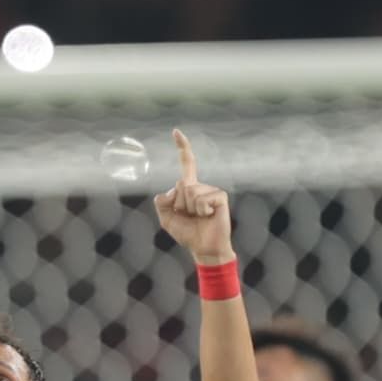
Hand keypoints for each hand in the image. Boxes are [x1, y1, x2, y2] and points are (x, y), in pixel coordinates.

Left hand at [152, 129, 234, 265]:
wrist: (204, 249)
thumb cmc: (188, 234)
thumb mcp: (166, 219)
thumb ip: (162, 202)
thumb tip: (174, 189)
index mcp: (189, 188)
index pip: (187, 164)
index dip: (182, 147)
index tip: (176, 131)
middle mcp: (201, 186)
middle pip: (180, 186)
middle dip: (180, 205)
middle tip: (190, 217)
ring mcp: (211, 190)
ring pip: (190, 193)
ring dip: (190, 210)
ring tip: (200, 218)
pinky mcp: (220, 197)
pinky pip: (201, 199)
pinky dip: (201, 211)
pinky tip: (209, 217)